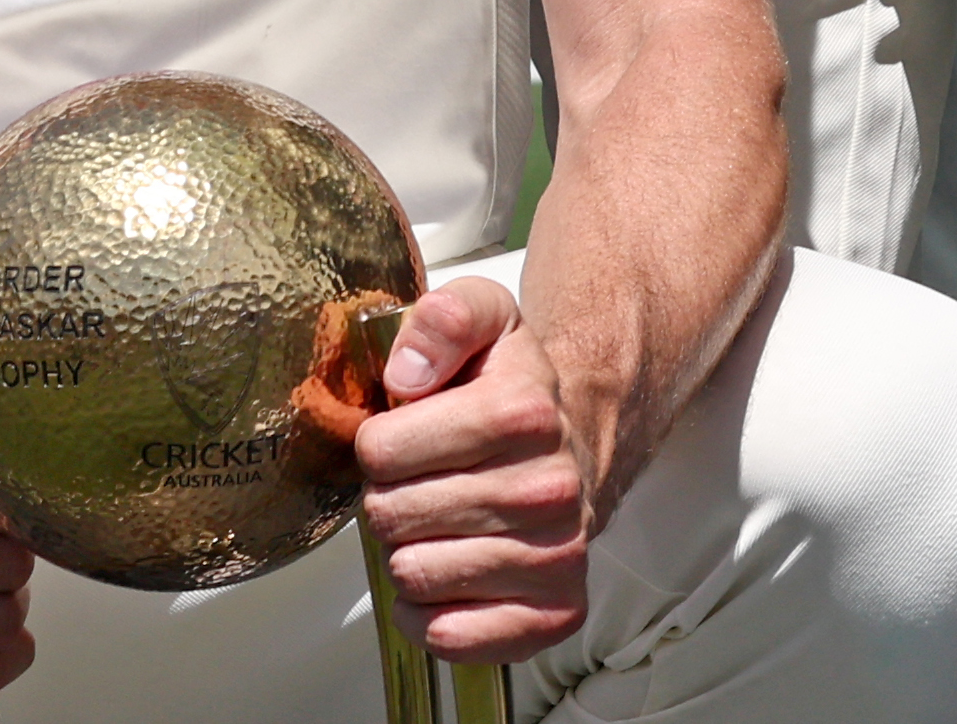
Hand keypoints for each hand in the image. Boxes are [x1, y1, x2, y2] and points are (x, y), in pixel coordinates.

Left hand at [361, 280, 593, 664]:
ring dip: (407, 552)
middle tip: (419, 483)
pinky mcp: (556, 613)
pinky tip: (447, 574)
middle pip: (390, 516)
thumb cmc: (512, 391)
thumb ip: (441, 320)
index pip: (383, 451)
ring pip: (412, 575)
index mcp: (525, 412)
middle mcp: (550, 488)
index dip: (377, 445)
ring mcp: (557, 556)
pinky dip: (428, 613)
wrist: (579, 447)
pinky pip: (448, 636)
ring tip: (437, 524)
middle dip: (388, 499)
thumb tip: (407, 373)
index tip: (401, 437)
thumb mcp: (482, 320)